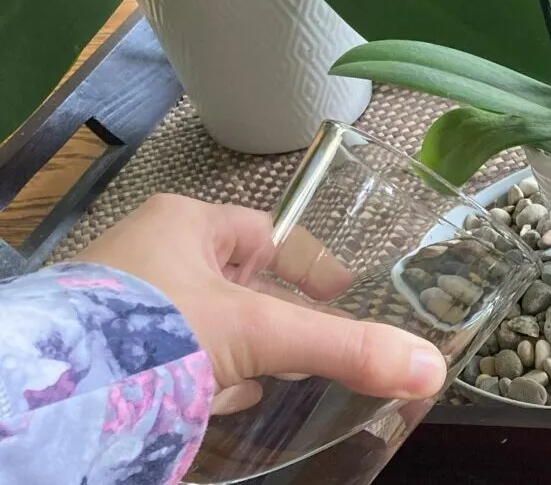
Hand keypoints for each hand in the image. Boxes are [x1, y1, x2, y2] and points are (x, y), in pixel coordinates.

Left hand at [76, 193, 445, 412]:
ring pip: (197, 321)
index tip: (339, 293)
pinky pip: (162, 352)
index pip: (267, 234)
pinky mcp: (97, 344)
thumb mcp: (260, 333)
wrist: (49, 390)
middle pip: (233, 281)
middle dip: (268, 318)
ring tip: (252, 383)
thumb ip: (344, 348)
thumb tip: (427, 367)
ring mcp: (117, 299)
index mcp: (185, 222)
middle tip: (298, 348)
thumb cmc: (153, 329)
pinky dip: (188, 374)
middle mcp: (146, 249)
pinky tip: (201, 402)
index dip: (308, 264)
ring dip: (228, 352)